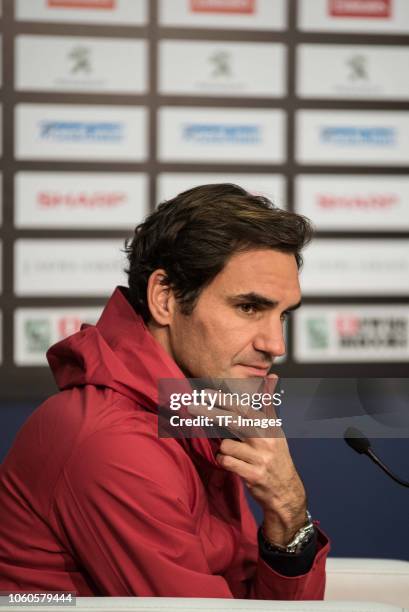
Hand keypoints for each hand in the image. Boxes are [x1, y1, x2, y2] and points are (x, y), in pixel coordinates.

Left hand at [189, 375, 306, 545]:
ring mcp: (260, 457)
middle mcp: (266, 439)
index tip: (207, 393)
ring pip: (225, 445)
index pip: (244, 409)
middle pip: (232, 421)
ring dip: (225, 450)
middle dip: (210, 413)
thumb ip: (268, 404)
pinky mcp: (253, 474)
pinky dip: (225, 462)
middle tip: (191, 407)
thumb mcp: (275, 429)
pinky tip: (235, 465)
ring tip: (236, 454)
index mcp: (269, 426)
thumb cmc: (275, 455)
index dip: (224, 400)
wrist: (286, 491)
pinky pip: (226, 462)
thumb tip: (272, 376)